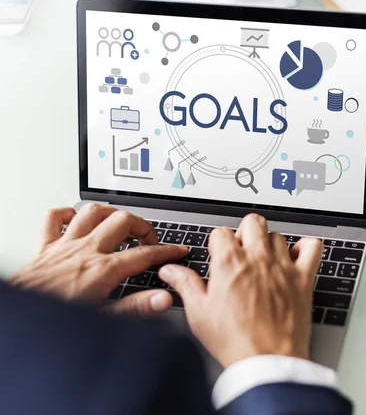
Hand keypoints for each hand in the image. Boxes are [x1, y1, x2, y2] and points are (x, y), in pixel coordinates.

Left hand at [10, 204, 188, 315]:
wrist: (21, 318)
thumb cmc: (56, 320)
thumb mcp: (104, 320)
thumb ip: (137, 308)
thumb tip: (163, 299)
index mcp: (103, 270)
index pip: (144, 254)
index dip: (167, 251)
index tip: (177, 250)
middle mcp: (86, 251)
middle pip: (122, 221)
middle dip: (142, 226)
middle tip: (149, 239)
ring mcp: (64, 245)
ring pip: (92, 212)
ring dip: (110, 214)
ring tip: (120, 223)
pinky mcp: (44, 247)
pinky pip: (53, 218)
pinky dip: (67, 214)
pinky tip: (77, 220)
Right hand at [159, 214, 322, 367]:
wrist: (266, 361)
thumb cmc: (234, 341)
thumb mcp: (199, 313)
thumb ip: (186, 285)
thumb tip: (171, 271)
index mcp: (229, 263)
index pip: (221, 232)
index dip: (218, 243)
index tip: (220, 255)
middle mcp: (257, 259)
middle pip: (252, 222)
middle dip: (245, 232)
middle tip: (242, 252)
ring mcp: (282, 266)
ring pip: (278, 235)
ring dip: (270, 244)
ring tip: (265, 261)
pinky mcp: (303, 278)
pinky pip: (312, 247)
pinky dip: (306, 247)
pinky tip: (296, 257)